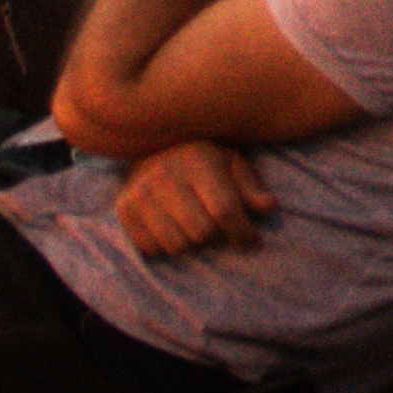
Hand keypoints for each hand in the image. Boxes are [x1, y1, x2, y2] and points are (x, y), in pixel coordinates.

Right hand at [115, 139, 275, 256]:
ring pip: (176, 245)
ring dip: (191, 243)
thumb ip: (250, 186)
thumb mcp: (232, 162)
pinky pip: (151, 248)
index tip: (253, 242)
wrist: (153, 144)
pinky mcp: (123, 209)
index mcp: (198, 162)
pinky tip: (171, 226)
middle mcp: (165, 176)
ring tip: (194, 225)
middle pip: (201, 232)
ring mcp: (140, 193)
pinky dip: (166, 245)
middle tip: (219, 229)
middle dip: (217, 237)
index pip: (224, 210)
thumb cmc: (203, 157)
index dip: (243, 232)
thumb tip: (269, 207)